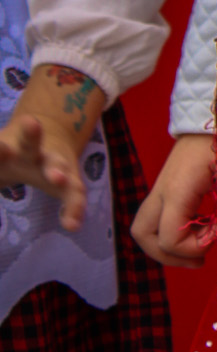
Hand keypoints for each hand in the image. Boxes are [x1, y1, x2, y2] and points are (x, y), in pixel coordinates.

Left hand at [0, 64, 107, 230]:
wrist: (46, 132)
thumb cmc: (8, 156)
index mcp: (7, 147)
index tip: (0, 148)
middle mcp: (31, 151)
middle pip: (30, 142)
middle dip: (30, 136)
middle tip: (29, 126)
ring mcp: (54, 163)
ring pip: (58, 165)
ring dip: (57, 171)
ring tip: (58, 179)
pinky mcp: (71, 181)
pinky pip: (74, 196)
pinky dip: (74, 209)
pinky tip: (72, 225)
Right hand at [131, 134, 216, 268]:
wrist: (207, 120)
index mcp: (176, 191)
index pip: (168, 238)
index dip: (191, 248)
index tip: (216, 237)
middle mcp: (160, 194)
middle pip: (143, 237)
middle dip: (168, 256)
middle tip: (199, 258)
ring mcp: (158, 192)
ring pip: (142, 231)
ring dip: (165, 248)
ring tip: (196, 251)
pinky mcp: (162, 191)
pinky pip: (154, 222)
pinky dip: (168, 235)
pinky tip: (194, 233)